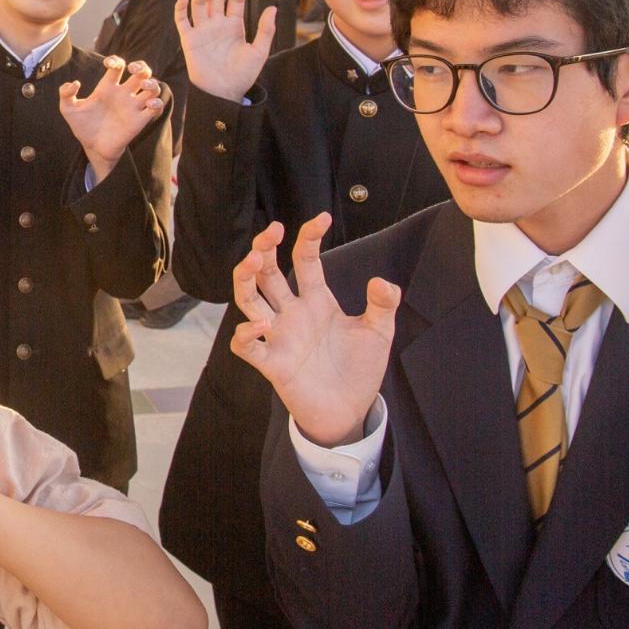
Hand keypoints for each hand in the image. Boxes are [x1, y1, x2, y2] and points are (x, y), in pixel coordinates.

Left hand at [58, 56, 164, 181]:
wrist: (92, 148)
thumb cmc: (82, 126)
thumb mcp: (68, 109)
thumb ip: (65, 94)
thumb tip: (74, 83)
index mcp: (107, 87)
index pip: (118, 66)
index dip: (115, 60)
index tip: (108, 64)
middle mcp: (123, 94)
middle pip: (141, 72)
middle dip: (141, 66)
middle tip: (133, 70)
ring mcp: (133, 106)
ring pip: (152, 87)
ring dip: (152, 82)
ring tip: (144, 85)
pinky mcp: (140, 120)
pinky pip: (156, 107)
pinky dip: (157, 102)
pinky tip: (148, 104)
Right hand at [175, 0, 276, 102]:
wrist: (224, 92)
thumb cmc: (242, 75)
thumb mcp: (259, 51)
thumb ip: (266, 30)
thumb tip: (272, 7)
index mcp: (234, 25)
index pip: (236, 0)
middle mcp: (217, 24)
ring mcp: (202, 30)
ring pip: (199, 3)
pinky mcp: (189, 39)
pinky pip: (182, 20)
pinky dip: (180, 8)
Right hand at [228, 215, 398, 446]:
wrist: (351, 410)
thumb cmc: (359, 370)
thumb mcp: (379, 333)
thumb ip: (383, 305)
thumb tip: (382, 282)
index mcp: (316, 300)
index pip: (304, 259)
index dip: (309, 236)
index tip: (322, 217)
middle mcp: (292, 313)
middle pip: (267, 272)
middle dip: (263, 248)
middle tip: (271, 230)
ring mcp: (279, 336)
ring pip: (248, 299)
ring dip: (245, 278)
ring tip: (252, 262)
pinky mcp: (272, 364)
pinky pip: (247, 346)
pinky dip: (247, 334)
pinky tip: (263, 325)